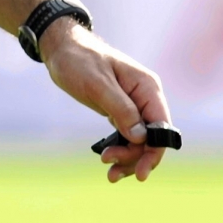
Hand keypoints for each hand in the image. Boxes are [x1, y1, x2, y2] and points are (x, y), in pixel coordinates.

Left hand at [40, 19, 173, 182]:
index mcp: (147, 87)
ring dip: (128, 158)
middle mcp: (145, 97)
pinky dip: (121, 150)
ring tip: (108, 171)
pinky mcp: (121, 111)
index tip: (141, 173)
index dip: (154, 151)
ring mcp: (134, 105)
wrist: (61, 49)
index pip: (161, 126)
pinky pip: (128, 136)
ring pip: (140, 141)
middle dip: (136, 158)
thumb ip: (121, 108)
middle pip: (152, 138)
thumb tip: (141, 137)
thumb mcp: (97, 84)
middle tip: (111, 171)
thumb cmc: (78, 60)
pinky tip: (108, 160)